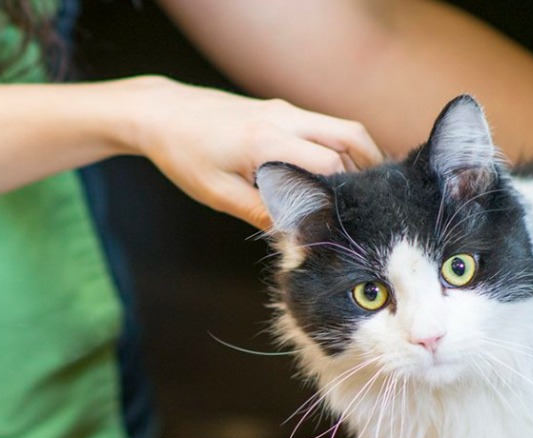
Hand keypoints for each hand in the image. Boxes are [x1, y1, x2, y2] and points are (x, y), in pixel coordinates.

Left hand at [115, 76, 382, 229]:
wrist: (160, 114)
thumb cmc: (183, 155)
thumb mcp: (216, 193)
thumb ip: (258, 211)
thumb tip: (295, 234)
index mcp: (267, 142)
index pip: (329, 165)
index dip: (342, 193)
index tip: (344, 218)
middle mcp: (283, 119)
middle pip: (350, 137)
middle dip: (368, 168)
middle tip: (371, 201)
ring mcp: (283, 110)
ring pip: (340, 127)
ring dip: (357, 154)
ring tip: (357, 190)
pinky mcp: (277, 109)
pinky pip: (321, 125)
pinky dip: (337, 145)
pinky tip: (330, 173)